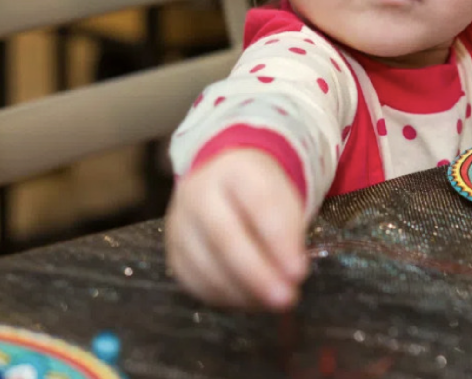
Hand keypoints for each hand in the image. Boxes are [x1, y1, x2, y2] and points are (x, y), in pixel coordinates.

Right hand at [165, 149, 309, 310]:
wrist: (221, 182)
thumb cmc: (260, 192)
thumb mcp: (284, 198)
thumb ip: (289, 232)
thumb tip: (290, 275)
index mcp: (235, 170)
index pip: (258, 203)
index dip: (279, 241)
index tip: (299, 272)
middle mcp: (198, 193)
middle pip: (224, 238)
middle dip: (258, 275)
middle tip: (286, 299)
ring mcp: (179, 223)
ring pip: (206, 265)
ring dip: (243, 292)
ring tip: (273, 301)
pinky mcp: (173, 252)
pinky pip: (195, 282)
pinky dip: (225, 297)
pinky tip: (250, 300)